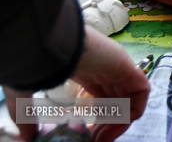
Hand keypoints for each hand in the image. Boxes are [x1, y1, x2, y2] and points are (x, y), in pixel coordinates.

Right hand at [7, 26, 150, 141]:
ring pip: (131, 102)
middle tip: (93, 141)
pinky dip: (131, 114)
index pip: (103, 98)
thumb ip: (27, 114)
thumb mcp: (27, 92)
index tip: (86, 135)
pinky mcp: (130, 70)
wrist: (51, 44)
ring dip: (118, 125)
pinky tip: (111, 126)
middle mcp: (107, 71)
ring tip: (99, 139)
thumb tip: (24, 138)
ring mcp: (120, 70)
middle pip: (118, 103)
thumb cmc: (38, 63)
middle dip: (107, 126)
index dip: (98, 119)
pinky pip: (141, 95)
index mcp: (88, 73)